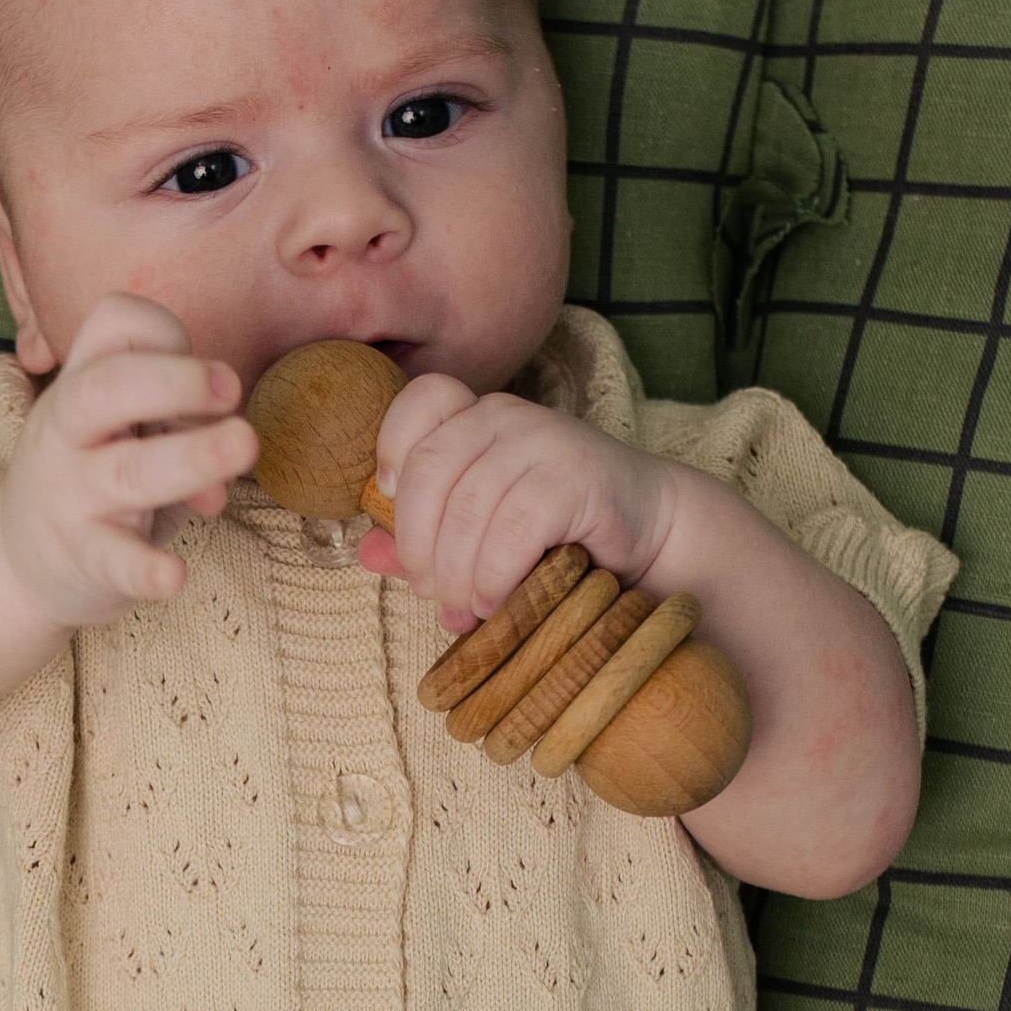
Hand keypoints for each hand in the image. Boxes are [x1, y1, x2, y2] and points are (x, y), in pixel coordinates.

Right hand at [0, 294, 256, 626]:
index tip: (211, 379)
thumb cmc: (94, 476)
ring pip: (127, 472)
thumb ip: (181, 421)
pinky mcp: (82, 559)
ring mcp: (71, 496)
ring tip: (244, 446)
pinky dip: (144, 569)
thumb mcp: (124, 428)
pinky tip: (174, 575)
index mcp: (81, 384)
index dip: (167, 334)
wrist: (19, 558)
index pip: (114, 325)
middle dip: (173, 380)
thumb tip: (238, 444)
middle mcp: (67, 431)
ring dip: (190, 458)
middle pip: (106, 387)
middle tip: (231, 390)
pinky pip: (112, 561)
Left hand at [358, 372, 676, 630]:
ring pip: (467, 508)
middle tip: (433, 592)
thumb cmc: (554, 532)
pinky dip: (494, 576)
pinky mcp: (576, 476)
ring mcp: (543, 440)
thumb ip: (422, 538)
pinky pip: (512, 530)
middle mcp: (505, 415)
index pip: (420, 401)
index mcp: (475, 416)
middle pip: (428, 469)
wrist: (646, 532)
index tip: (389, 502)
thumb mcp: (478, 531)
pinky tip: (498, 601)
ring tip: (467, 609)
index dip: (392, 450)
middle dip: (418, 544)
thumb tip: (365, 552)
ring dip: (457, 574)